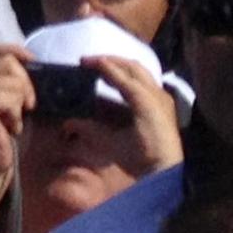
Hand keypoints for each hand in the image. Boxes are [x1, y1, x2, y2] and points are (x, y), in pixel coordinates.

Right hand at [0, 45, 31, 183]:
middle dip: (25, 83)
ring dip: (21, 103)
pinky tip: (10, 128)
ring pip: (11, 82)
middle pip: (8, 63)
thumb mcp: (15, 105)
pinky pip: (8, 101)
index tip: (32, 60)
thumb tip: (38, 69)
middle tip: (28, 105)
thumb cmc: (6, 138)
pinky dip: (15, 115)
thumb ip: (20, 86)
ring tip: (14, 121)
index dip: (16, 50)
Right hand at [87, 53, 183, 174]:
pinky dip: (130, 78)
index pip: (121, 75)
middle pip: (133, 67)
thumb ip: (90, 130)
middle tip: (90, 62)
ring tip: (103, 69)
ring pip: (142, 73)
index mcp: (144, 100)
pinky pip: (146, 83)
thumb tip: (67, 122)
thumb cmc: (140, 157)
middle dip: (112, 61)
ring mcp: (162, 98)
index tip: (83, 61)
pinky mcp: (163, 105)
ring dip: (122, 67)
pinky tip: (118, 84)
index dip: (101, 66)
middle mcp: (156, 94)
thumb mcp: (112, 144)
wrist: (166, 171)